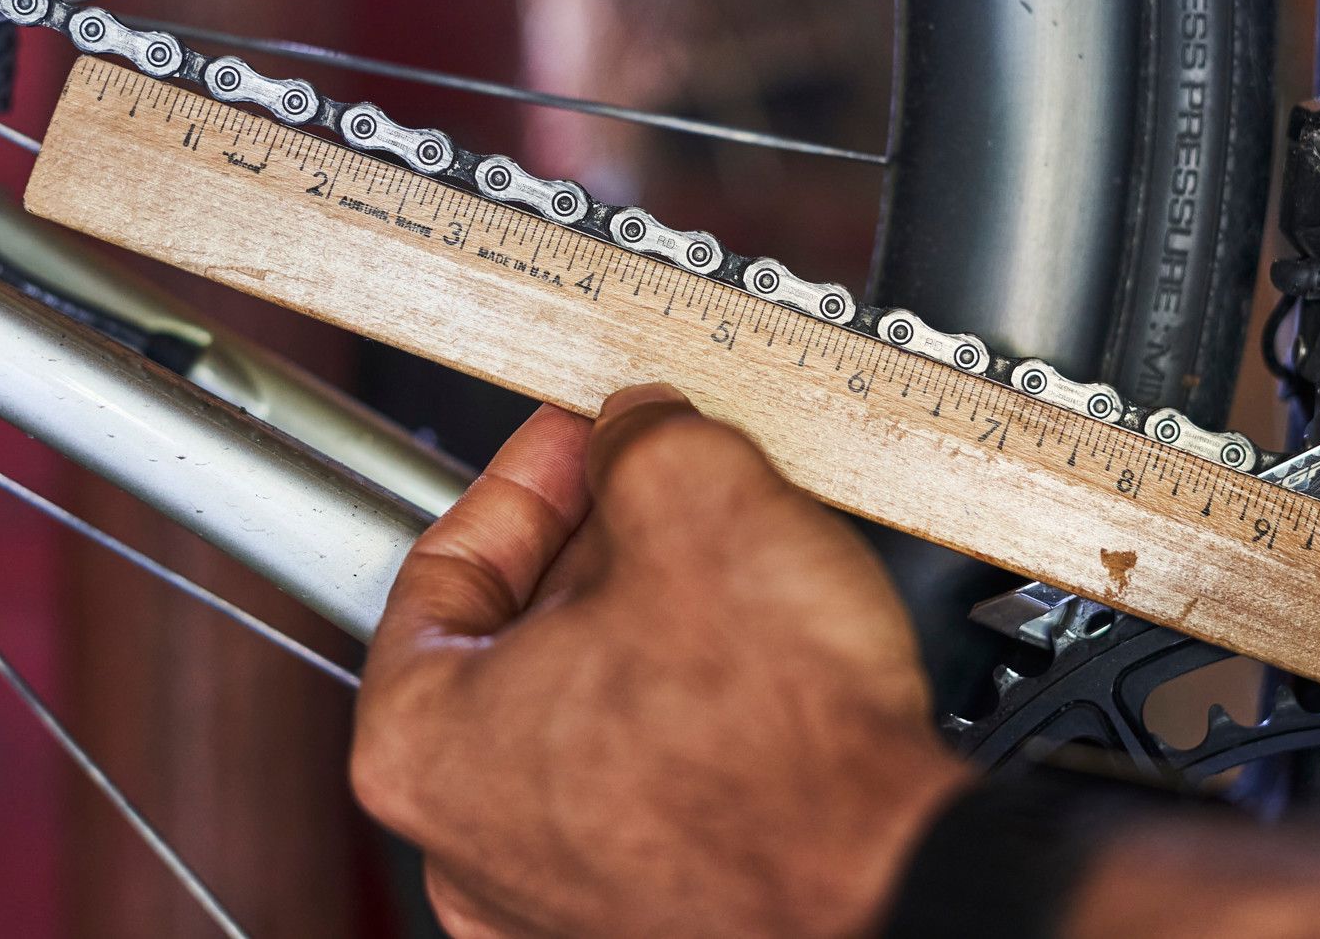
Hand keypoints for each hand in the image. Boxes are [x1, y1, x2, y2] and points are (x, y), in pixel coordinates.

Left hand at [351, 385, 970, 937]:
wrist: (900, 891)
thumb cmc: (785, 760)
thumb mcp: (697, 499)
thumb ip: (638, 437)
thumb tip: (640, 430)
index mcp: (419, 746)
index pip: (445, 563)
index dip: (529, 477)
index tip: (580, 443)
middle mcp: (469, 847)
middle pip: (516, 641)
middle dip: (596, 547)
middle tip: (661, 488)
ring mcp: (554, 903)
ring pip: (584, 715)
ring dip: (648, 628)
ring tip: (727, 570)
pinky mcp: (645, 923)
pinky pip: (642, 787)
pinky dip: (685, 718)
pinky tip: (756, 669)